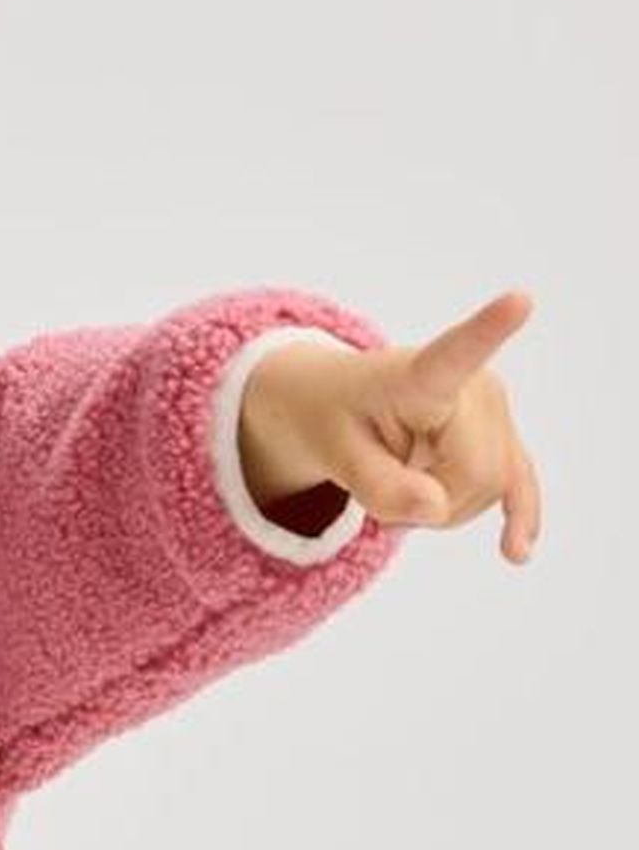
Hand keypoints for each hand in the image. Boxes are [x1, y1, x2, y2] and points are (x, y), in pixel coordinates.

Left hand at [240, 290, 543, 564]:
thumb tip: (435, 510)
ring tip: (402, 479)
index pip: (457, 352)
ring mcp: (495, 409)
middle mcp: (471, 384)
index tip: (520, 300)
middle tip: (380, 488)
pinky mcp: (504, 436)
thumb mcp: (331, 455)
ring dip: (441, 508)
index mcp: (418, 374)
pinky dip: (517, 517)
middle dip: (429, 502)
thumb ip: (378, 484)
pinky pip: (518, 485)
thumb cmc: (330, 420)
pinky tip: (517, 549)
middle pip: (473, 474)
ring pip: (489, 490)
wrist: (335, 407)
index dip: (490, 329)